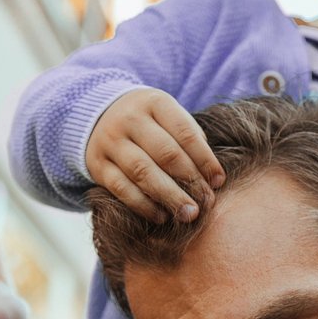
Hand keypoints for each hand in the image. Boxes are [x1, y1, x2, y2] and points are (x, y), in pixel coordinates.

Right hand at [85, 88, 224, 222]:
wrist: (99, 115)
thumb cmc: (149, 121)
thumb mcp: (169, 116)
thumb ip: (190, 138)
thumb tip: (212, 177)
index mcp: (154, 102)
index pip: (185, 133)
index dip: (205, 159)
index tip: (219, 181)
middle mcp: (129, 119)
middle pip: (166, 154)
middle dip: (190, 181)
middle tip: (207, 202)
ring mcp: (110, 142)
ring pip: (142, 172)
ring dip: (169, 196)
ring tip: (188, 214)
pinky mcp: (98, 165)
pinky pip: (122, 188)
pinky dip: (143, 205)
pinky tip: (162, 216)